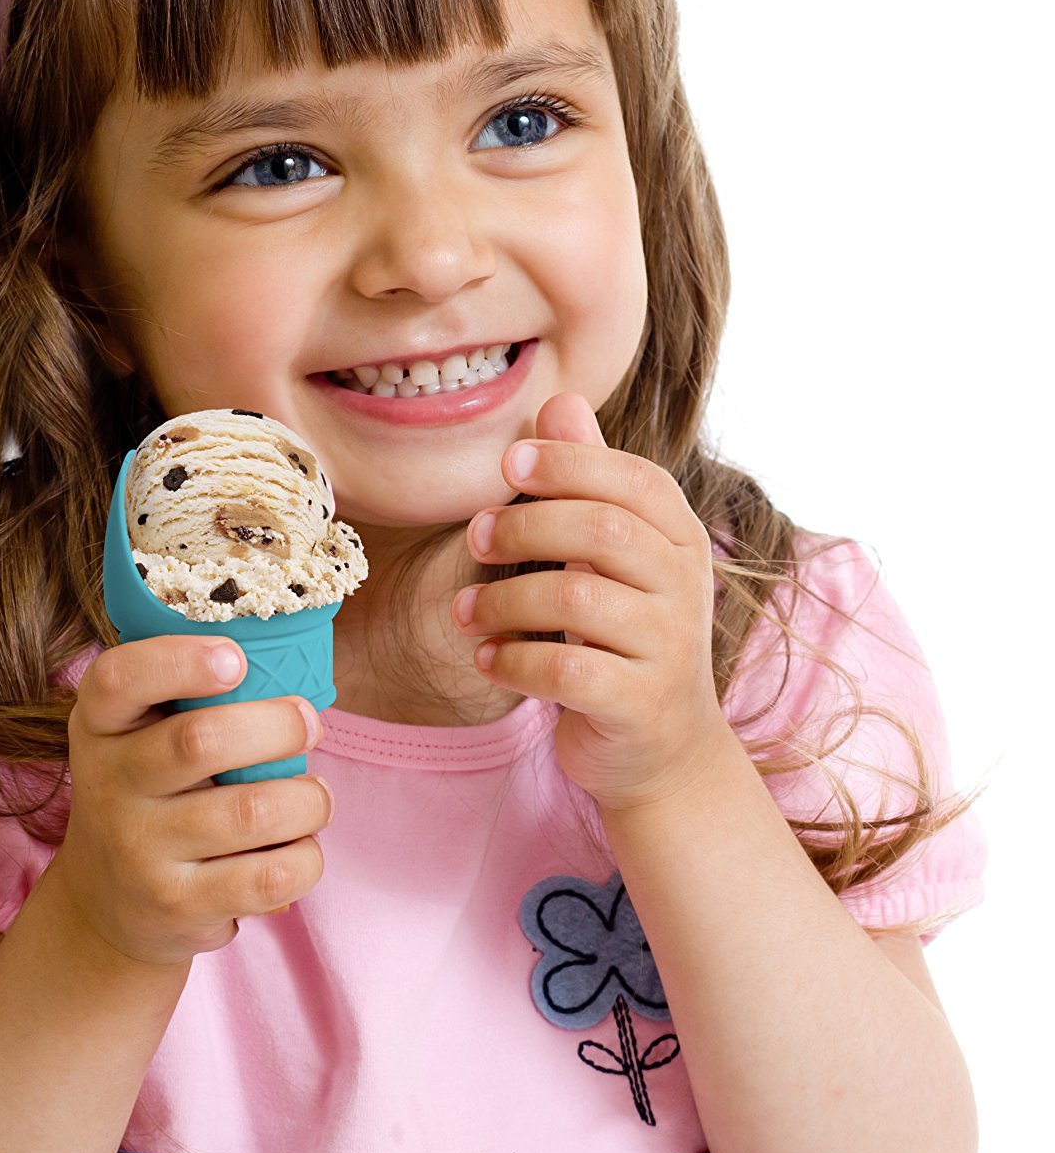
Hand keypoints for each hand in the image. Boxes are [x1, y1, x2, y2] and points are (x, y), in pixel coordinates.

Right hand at [56, 635, 328, 965]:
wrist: (108, 901)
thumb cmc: (148, 795)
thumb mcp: (135, 738)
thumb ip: (185, 697)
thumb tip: (288, 670)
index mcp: (99, 726)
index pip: (118, 679)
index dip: (180, 661)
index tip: (235, 660)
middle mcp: (108, 785)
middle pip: (201, 740)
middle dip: (279, 726)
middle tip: (307, 725)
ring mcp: (139, 850)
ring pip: (253, 811)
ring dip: (308, 799)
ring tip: (312, 797)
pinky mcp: (178, 903)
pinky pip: (271, 875)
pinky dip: (306, 855)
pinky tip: (298, 846)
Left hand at [456, 392, 732, 808]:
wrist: (659, 752)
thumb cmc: (620, 637)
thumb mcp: (609, 557)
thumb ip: (587, 482)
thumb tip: (560, 401)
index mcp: (679, 540)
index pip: (636, 479)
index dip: (571, 462)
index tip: (507, 462)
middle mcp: (685, 588)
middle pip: (602, 531)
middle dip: (524, 525)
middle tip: (475, 540)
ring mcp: (669, 649)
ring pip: (576, 600)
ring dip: (502, 601)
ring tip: (466, 613)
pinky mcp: (641, 705)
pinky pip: (566, 671)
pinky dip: (513, 661)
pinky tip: (488, 659)